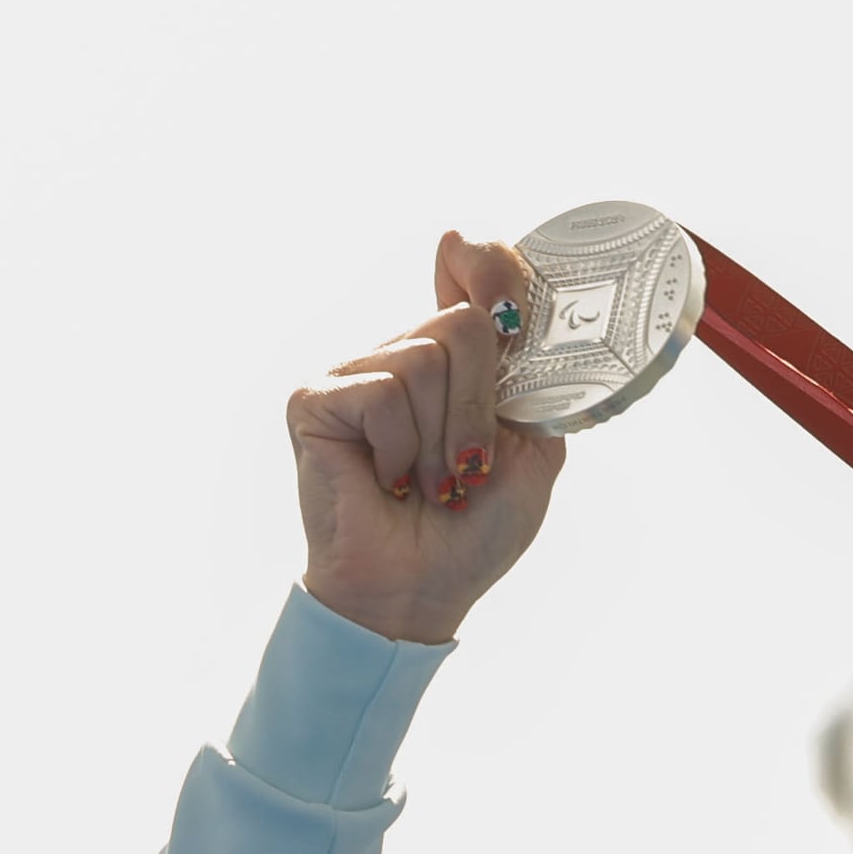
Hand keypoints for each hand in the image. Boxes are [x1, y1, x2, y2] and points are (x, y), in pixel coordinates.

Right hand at [287, 231, 568, 643]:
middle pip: (465, 323)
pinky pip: (384, 393)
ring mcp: (356, 370)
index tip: (508, 304)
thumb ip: (536, 378)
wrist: (420, 589)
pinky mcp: (316, 397)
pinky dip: (400, 448)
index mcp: (457, 357)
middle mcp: (403, 351)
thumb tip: (514, 312)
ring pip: (426, 358)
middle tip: (467, 464)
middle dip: (480, 406)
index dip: (491, 264)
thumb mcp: (534, 447)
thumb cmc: (474, 525)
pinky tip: (385, 479)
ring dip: (442, 438)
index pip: (473, 268)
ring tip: (428, 480)